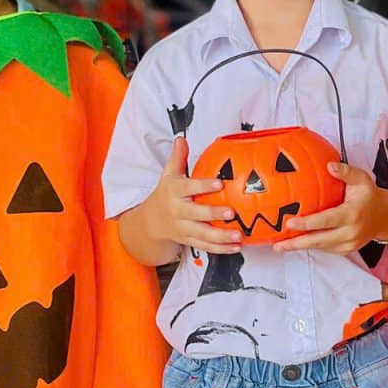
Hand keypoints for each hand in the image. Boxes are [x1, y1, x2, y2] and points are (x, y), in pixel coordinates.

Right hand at [136, 137, 241, 253]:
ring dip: (221, 237)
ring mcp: (183, 228)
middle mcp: (177, 211)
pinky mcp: (189, 241)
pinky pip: (205, 246)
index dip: (203, 186)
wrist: (149, 223)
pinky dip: (221, 249)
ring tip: (238, 236)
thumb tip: (181, 139)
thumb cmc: (165, 195)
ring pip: (202, 234)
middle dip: (213, 214)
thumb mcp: (168, 175)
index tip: (219, 184)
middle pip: (195, 214)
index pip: (188, 188)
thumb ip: (177, 157)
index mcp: (174, 192)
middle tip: (231, 212)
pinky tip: (235, 247)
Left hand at [277, 163, 387, 253]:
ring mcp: (349, 243)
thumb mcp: (361, 179)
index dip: (307, 223)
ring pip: (321, 247)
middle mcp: (350, 232)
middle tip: (278, 244)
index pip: (326, 221)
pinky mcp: (347, 250)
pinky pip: (326, 249)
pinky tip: (296, 243)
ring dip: (301, 246)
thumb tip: (329, 165)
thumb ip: (346, 172)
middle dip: (297, 243)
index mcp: (352, 214)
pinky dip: (311, 246)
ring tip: (281, 245)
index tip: (290, 222)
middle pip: (320, 240)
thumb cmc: (369, 195)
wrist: (386, 216)